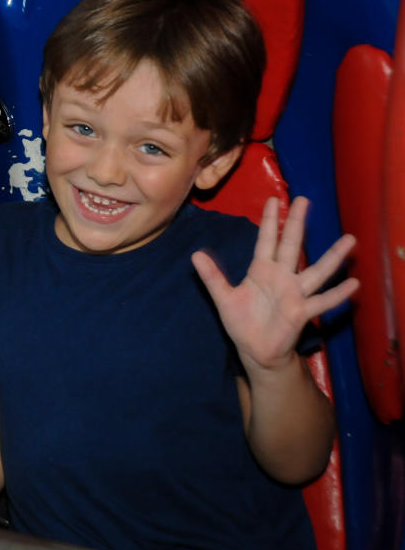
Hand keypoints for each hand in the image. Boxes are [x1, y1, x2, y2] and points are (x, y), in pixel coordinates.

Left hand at [192, 196, 357, 372]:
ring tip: (350, 240)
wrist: (254, 350)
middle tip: (304, 199)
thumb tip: (196, 255)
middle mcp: (281, 277)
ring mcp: (294, 293)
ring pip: (316, 270)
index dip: (270, 220)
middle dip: (297, 223)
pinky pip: (322, 301)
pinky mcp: (301, 312)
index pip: (266, 239)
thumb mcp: (223, 297)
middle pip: (291, 245)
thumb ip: (212, 276)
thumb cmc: (241, 322)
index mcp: (261, 270)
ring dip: (332, 256)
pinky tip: (353, 284)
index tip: (274, 200)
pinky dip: (338, 294)